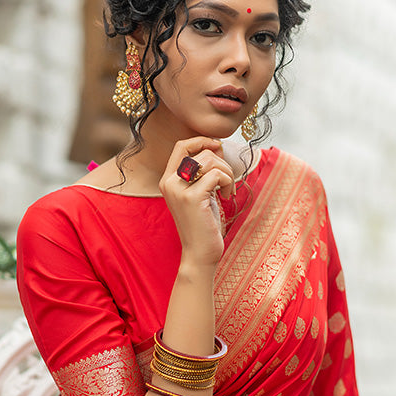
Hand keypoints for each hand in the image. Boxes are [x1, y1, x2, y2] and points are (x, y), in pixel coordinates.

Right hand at [159, 137, 235, 266]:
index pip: (181, 145)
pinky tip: (227, 197)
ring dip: (227, 173)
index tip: (219, 149)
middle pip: (199, 151)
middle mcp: (169, 182)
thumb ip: (202, 172)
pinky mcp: (192, 197)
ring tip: (227, 191)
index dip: (202, 141)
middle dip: (221, 162)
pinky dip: (228, 182)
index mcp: (168, 180)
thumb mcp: (200, 193)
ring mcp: (179, 189)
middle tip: (227, 181)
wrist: (199, 254)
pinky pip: (217, 174)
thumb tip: (217, 146)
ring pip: (210, 160)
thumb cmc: (203, 225)